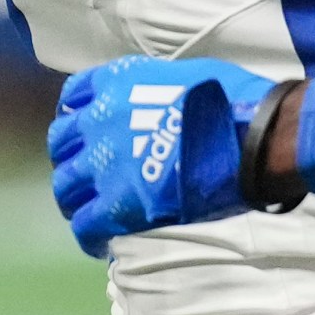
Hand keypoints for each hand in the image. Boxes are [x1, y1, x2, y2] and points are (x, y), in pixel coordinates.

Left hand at [47, 57, 276, 258]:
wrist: (254, 137)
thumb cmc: (233, 100)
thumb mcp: (184, 73)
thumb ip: (153, 88)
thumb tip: (153, 103)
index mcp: (117, 82)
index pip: (73, 96)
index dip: (78, 116)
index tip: (87, 132)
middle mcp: (100, 119)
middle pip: (61, 144)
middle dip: (71, 159)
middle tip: (89, 175)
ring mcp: (105, 164)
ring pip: (64, 187)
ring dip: (76, 199)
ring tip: (92, 211)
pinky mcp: (117, 205)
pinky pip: (85, 226)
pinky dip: (89, 236)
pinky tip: (103, 241)